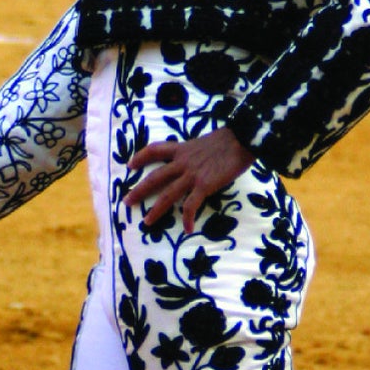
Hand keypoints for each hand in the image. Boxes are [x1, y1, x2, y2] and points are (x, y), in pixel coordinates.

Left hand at [127, 126, 254, 233]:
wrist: (242, 139)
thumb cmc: (228, 139)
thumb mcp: (204, 142)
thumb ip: (195, 153)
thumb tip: (196, 161)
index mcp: (182, 149)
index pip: (155, 150)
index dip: (140, 157)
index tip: (130, 165)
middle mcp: (182, 163)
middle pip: (155, 177)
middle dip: (139, 190)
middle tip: (126, 202)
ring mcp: (192, 175)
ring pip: (167, 195)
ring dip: (156, 210)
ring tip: (146, 222)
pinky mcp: (204, 185)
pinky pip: (192, 205)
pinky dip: (188, 218)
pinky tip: (187, 229)